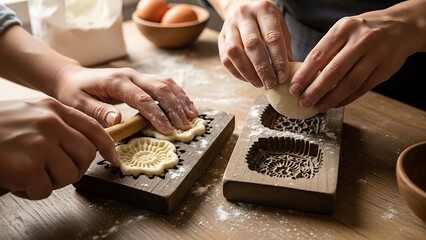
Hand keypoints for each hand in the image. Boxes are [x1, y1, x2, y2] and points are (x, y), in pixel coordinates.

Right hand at [0, 97, 116, 198]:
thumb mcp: (31, 113)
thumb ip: (58, 124)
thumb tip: (87, 145)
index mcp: (53, 109)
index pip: (94, 128)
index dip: (107, 147)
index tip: (113, 159)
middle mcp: (50, 123)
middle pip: (86, 155)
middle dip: (75, 169)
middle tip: (55, 171)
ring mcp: (40, 144)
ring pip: (70, 175)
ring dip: (52, 181)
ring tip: (30, 173)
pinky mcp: (27, 167)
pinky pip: (45, 190)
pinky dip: (31, 191)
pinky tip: (16, 180)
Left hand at [54, 65, 197, 134]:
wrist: (72, 78)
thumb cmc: (74, 93)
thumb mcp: (78, 104)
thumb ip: (97, 111)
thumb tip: (118, 120)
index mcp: (116, 81)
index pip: (142, 98)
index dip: (157, 114)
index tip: (168, 130)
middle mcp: (131, 75)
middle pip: (159, 88)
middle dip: (174, 108)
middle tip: (184, 126)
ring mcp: (138, 75)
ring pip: (166, 84)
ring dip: (180, 100)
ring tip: (192, 116)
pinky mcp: (141, 79)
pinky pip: (164, 84)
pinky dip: (178, 94)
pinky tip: (187, 105)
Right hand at [218, 0, 293, 88]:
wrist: (242, 6)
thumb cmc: (266, 21)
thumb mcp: (280, 26)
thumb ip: (284, 47)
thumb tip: (291, 72)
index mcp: (264, 10)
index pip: (272, 37)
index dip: (278, 59)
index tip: (283, 76)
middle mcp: (244, 15)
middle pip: (252, 44)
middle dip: (262, 68)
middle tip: (271, 83)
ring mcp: (229, 25)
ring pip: (234, 52)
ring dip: (247, 72)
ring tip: (259, 83)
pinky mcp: (220, 37)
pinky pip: (225, 58)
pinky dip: (237, 72)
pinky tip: (248, 79)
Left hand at [289, 1, 425, 111]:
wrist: (401, 26)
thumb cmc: (362, 31)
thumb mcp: (343, 31)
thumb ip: (326, 50)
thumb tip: (304, 78)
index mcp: (344, 29)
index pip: (318, 55)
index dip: (304, 75)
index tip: (293, 89)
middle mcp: (361, 40)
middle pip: (333, 71)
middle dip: (315, 90)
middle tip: (303, 102)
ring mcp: (376, 54)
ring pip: (349, 83)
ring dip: (331, 98)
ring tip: (318, 107)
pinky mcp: (386, 68)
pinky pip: (363, 88)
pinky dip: (347, 99)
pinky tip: (335, 104)